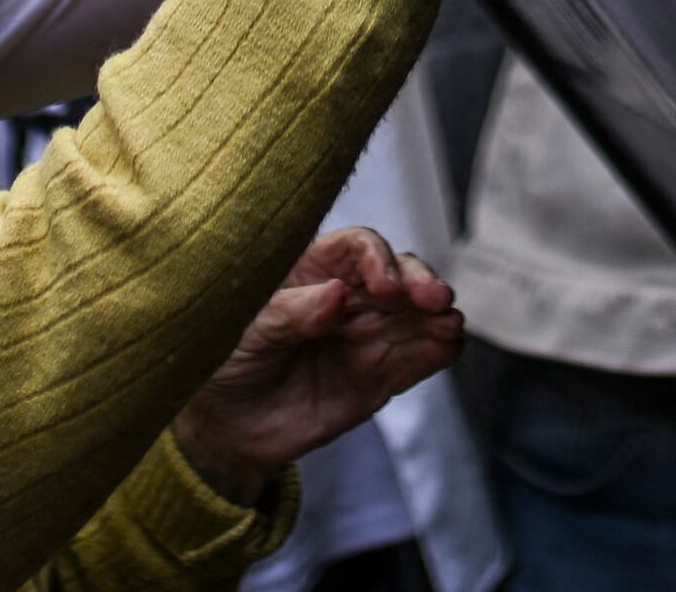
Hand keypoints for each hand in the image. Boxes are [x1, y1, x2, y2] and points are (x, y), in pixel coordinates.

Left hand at [168, 230, 462, 502]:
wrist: (228, 429)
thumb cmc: (226, 362)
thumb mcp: (247, 332)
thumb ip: (292, 313)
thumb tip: (337, 295)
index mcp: (312, 270)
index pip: (356, 246)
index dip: (376, 257)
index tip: (383, 284)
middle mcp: (349, 295)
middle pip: (399, 273)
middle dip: (420, 281)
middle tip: (433, 300)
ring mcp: (369, 335)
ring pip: (418, 313)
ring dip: (439, 314)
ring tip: (449, 324)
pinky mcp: (380, 376)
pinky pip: (419, 357)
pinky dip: (440, 349)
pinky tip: (449, 344)